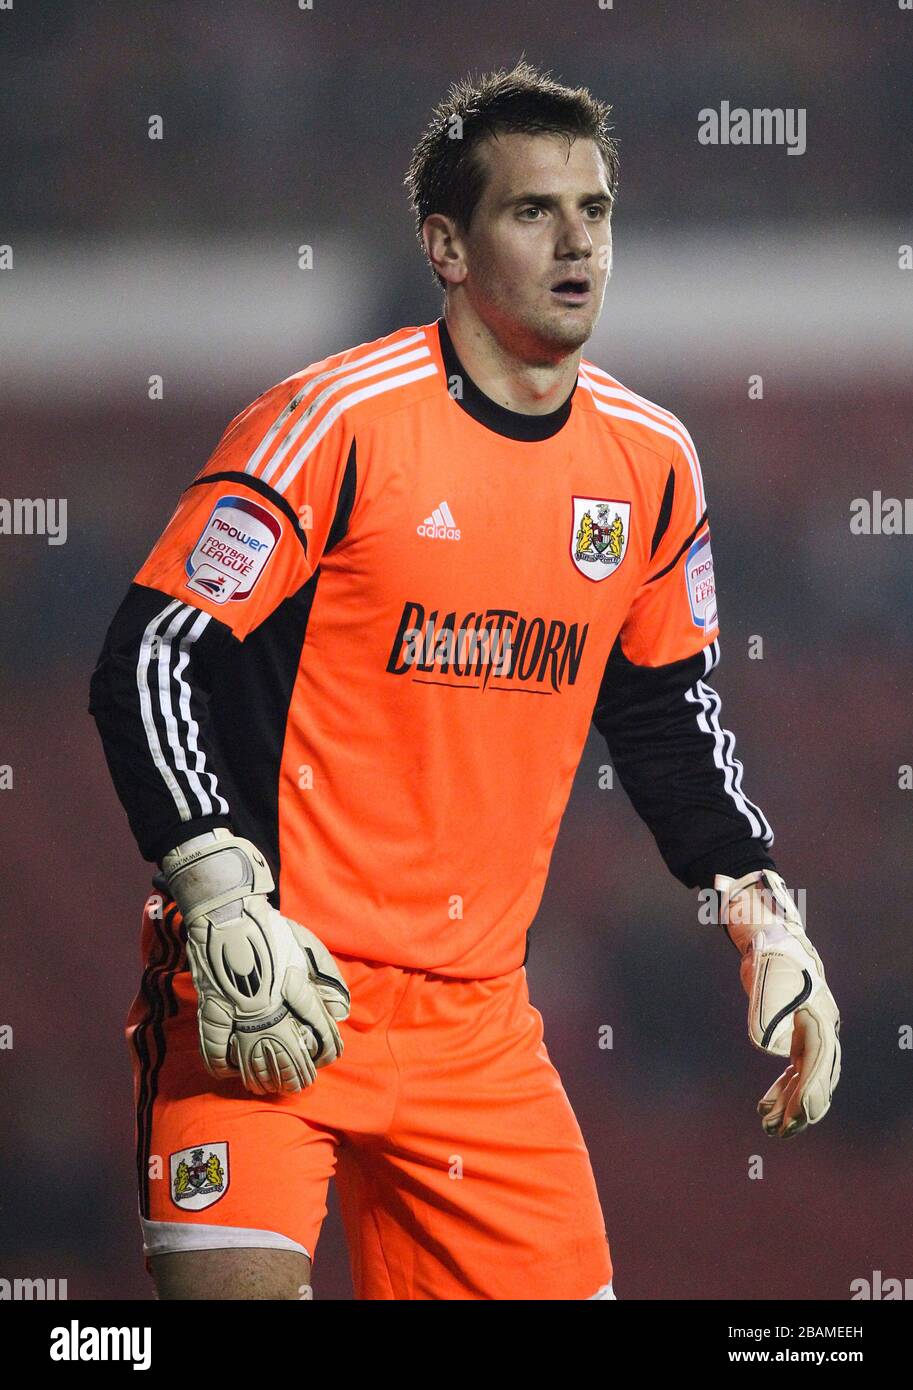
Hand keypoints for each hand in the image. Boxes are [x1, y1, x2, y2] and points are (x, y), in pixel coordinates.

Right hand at [161, 830, 349, 1094]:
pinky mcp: (210, 1006)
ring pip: (250, 1056)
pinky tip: (231, 1070)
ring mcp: (235, 1007)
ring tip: (270, 1086)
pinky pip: (212, 1046)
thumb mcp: (308, 946)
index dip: (327, 1045)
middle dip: (296, 1073)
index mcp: (292, 984)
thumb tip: (340, 1010)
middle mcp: (265, 1002)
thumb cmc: (269, 926)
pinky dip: (221, 1063)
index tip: (328, 1055)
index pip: (317, 1025)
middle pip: (285, 1052)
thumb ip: (327, 978)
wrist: (226, 909)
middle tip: (300, 1083)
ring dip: (263, 1076)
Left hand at [716, 869, 839, 1138]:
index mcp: (820, 1018)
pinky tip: (768, 1107)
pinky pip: (796, 1070)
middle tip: (782, 1133)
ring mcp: (811, 1032)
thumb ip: (768, 1011)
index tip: (797, 1116)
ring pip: (807, 1077)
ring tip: (770, 1129)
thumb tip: (770, 1046)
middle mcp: (822, 1028)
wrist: (770, 936)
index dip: (808, 1091)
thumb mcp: (766, 979)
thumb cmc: (769, 955)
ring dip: (791, 1104)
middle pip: (818, 1077)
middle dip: (802, 1108)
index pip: (817, 1063)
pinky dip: (783, 1090)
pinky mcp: (796, 1034)